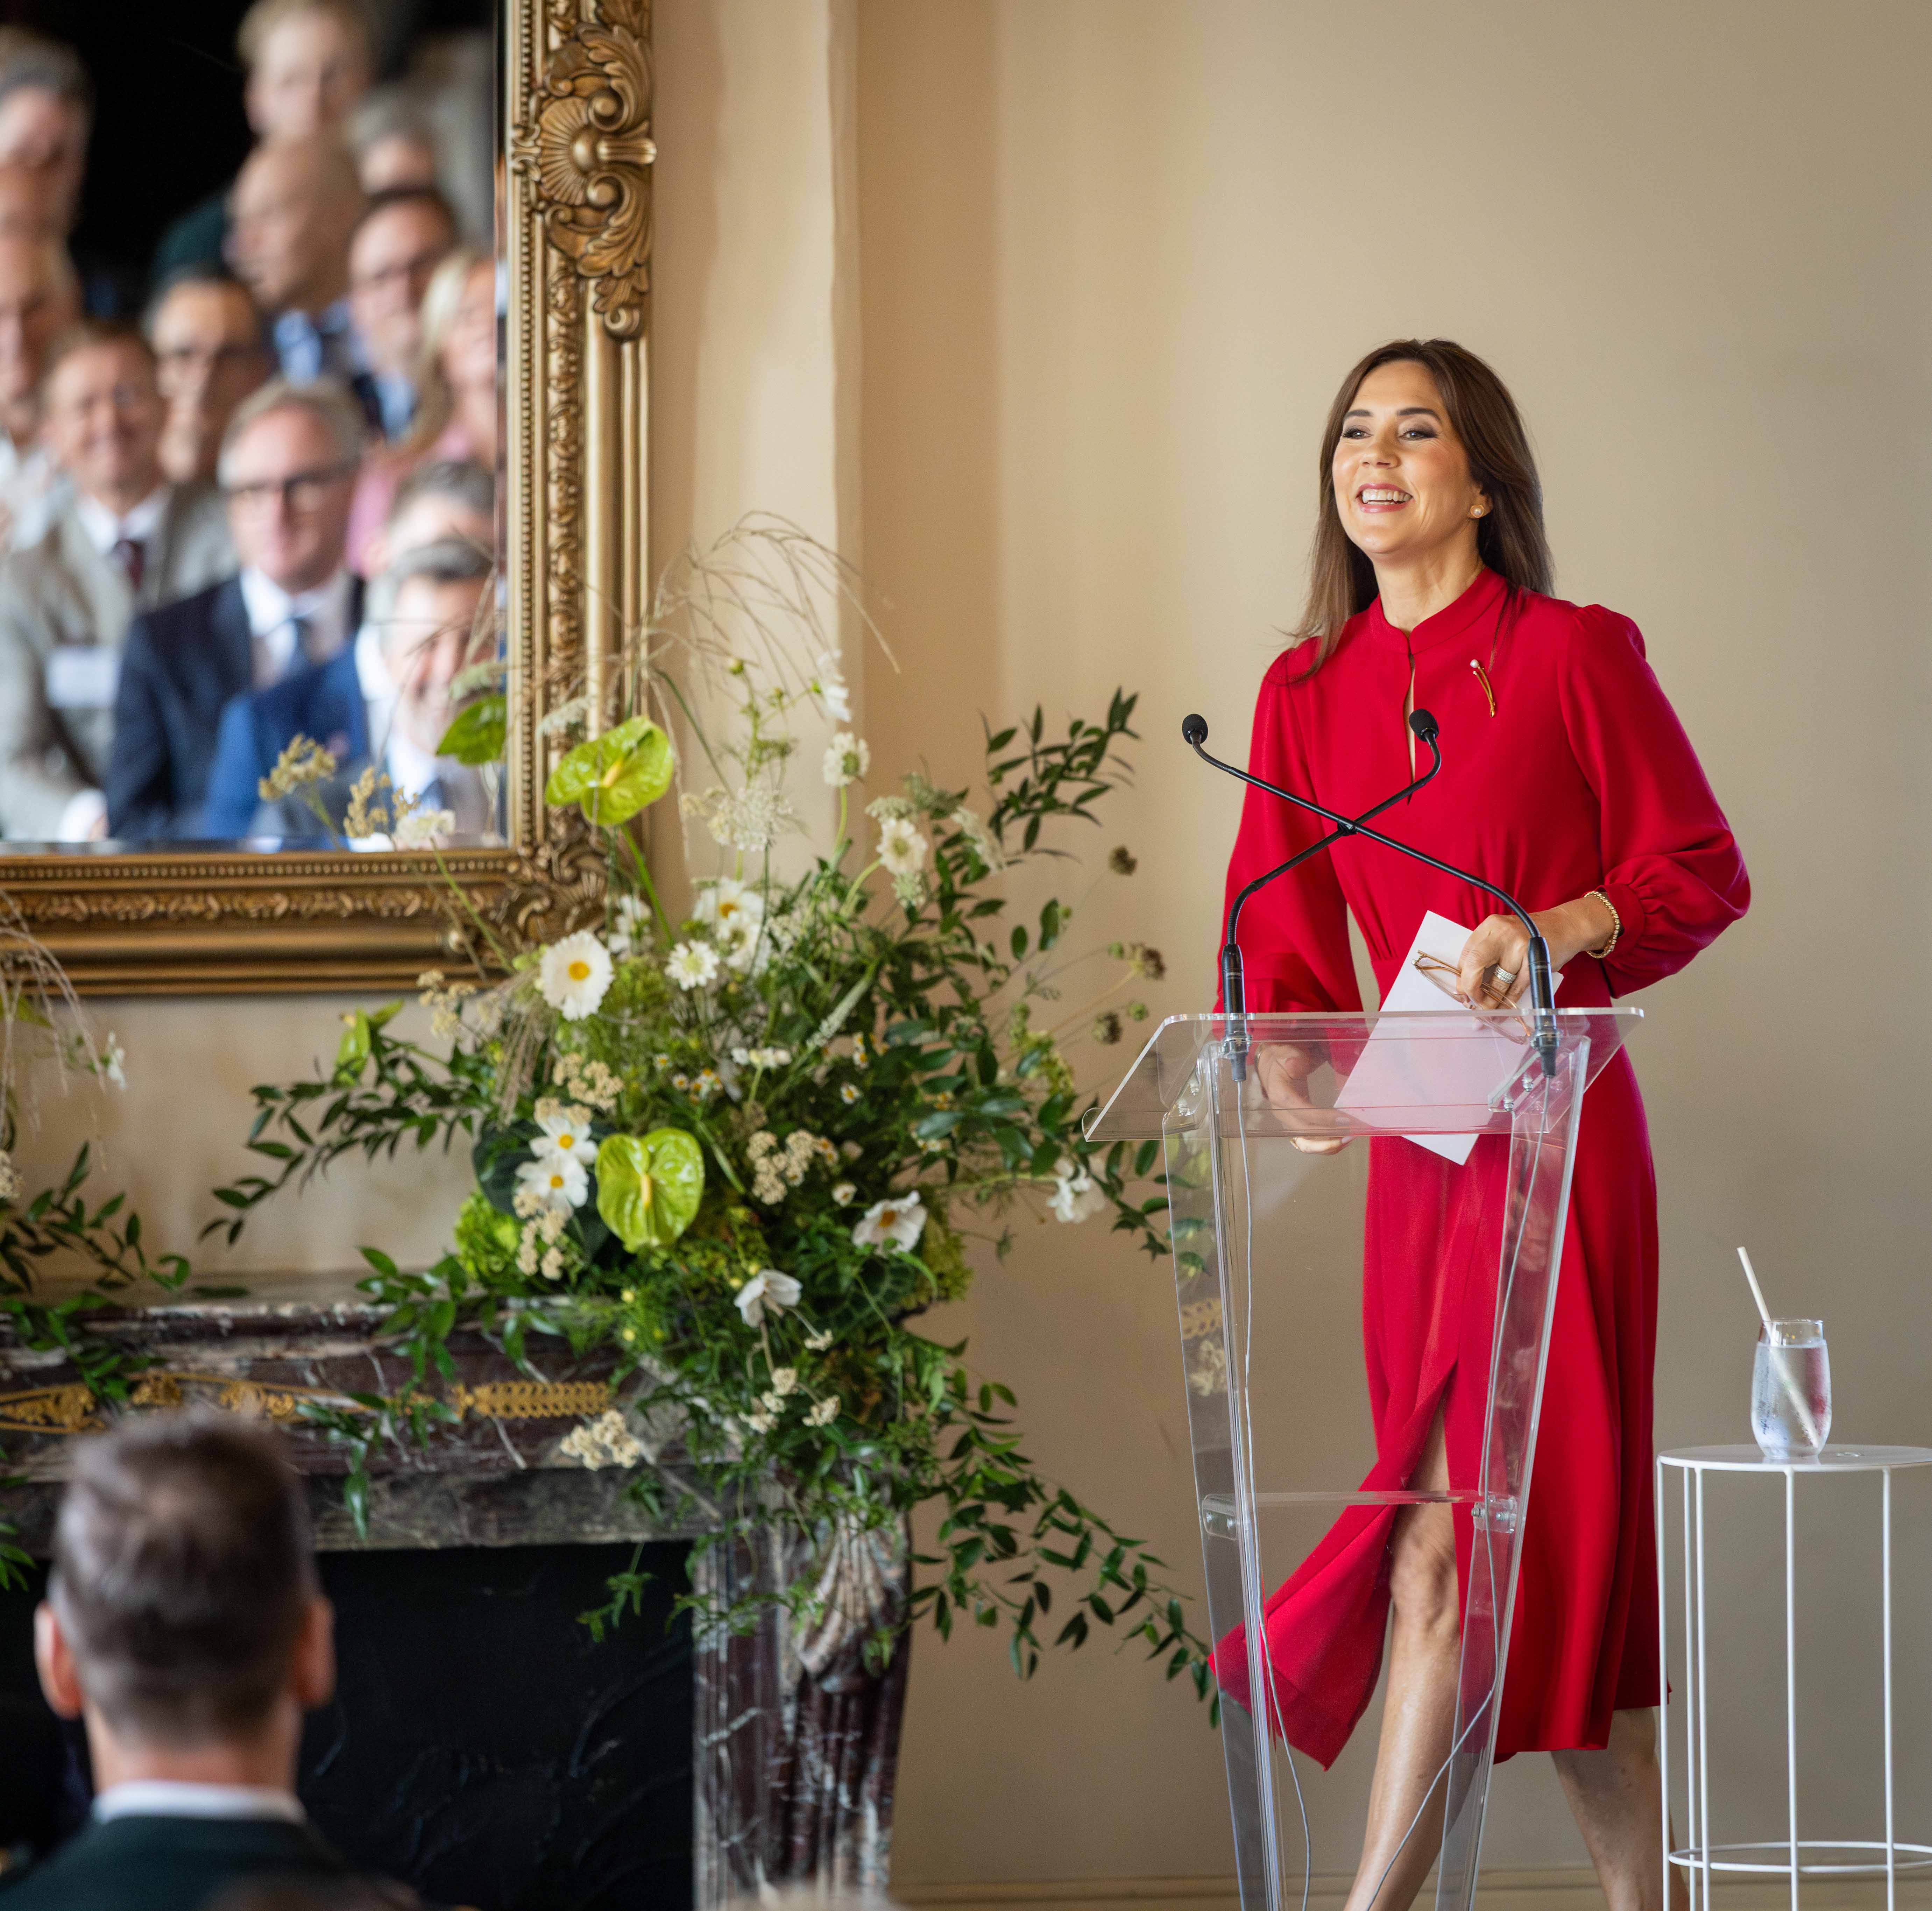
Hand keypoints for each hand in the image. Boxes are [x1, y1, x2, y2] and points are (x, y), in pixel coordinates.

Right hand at [1254, 1040, 1351, 1154]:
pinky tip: (1341, 1139)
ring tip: (1350, 1138)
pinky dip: (1326, 1145)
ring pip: (1307, 1144)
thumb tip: (1294, 1063)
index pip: (1302, 1112)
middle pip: (1305, 1134)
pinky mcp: (1294, 1126)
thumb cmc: (1282, 1059)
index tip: (1346, 1119)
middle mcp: (1282, 1113)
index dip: (1324, 1118)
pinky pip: (1309, 1142)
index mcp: (1280, 1095)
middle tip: (1354, 1132)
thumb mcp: (1286, 1054)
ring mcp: (1287, 1122)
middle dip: (1330, 1136)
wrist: (1271, 1065)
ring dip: (1329, 1145)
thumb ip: (1292, 1059)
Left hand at [1454, 895, 1615, 1008]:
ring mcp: (1519, 947)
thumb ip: (1486, 954)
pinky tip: (1505, 1008)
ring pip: (1498, 981)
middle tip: (1473, 1001)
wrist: (1566, 926)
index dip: (1462, 977)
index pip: (1466, 954)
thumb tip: (1466, 985)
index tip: (1462, 991)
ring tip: (1488, 1009)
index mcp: (1490, 926)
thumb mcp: (1504, 936)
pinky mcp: (1535, 961)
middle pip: (1475, 964)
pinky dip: (1509, 1000)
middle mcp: (1502, 933)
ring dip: (1492, 1000)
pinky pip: (1517, 988)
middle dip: (1471, 987)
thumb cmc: (1531, 935)